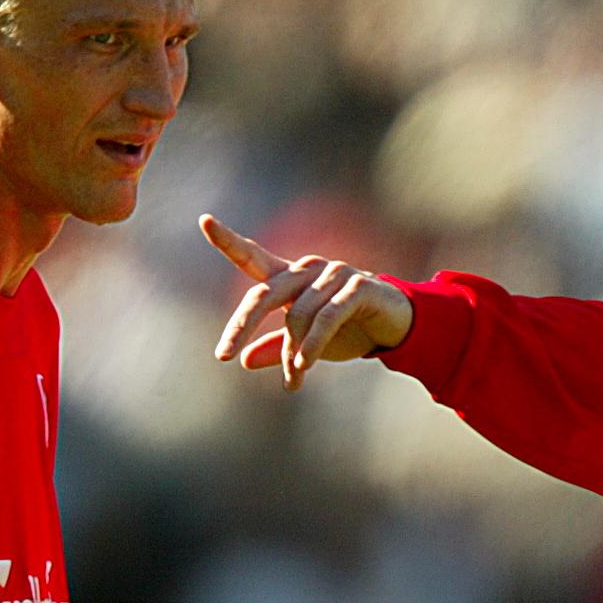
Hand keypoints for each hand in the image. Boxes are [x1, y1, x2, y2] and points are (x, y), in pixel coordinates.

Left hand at [201, 214, 413, 390]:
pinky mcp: (357, 286)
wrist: (398, 327)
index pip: (253, 257)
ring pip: (297, 317)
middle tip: (223, 355)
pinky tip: (304, 367)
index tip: (204, 220)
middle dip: (242, 325)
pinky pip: (325, 318)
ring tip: (294, 381)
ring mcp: (333, 274)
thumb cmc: (349, 330)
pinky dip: (312, 345)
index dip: (229, 240)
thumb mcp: (307, 345)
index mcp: (291, 278)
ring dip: (292, 355)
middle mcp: (307, 269)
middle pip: (264, 294)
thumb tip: (243, 360)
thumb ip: (277, 349)